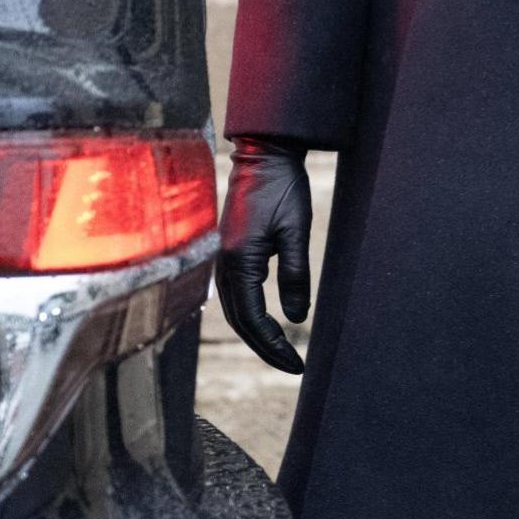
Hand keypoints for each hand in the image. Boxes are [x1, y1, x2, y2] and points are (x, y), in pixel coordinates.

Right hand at [216, 134, 311, 371]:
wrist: (263, 153)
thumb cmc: (282, 187)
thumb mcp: (296, 230)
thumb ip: (295, 275)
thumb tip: (298, 319)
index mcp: (238, 261)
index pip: (253, 320)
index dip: (274, 346)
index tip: (297, 364)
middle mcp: (223, 264)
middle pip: (240, 321)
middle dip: (265, 347)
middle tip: (292, 365)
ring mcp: (221, 258)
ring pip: (235, 310)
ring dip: (256, 333)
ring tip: (282, 350)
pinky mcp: (227, 251)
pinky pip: (235, 294)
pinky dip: (249, 314)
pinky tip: (266, 321)